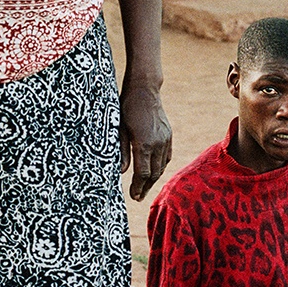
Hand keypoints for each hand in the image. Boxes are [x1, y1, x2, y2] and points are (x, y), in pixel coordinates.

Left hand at [120, 80, 172, 201]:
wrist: (144, 89)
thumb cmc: (127, 107)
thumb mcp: (119, 129)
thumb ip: (121, 152)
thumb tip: (122, 172)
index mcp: (144, 144)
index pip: (143, 173)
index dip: (138, 187)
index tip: (133, 196)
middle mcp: (157, 144)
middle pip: (154, 173)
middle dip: (145, 186)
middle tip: (137, 197)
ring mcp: (165, 139)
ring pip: (161, 166)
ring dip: (153, 178)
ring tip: (144, 187)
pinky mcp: (168, 135)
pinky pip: (166, 156)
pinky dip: (160, 166)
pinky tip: (154, 171)